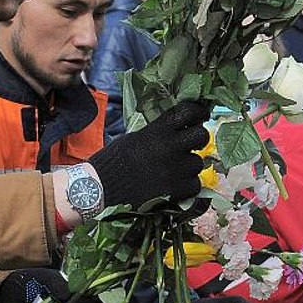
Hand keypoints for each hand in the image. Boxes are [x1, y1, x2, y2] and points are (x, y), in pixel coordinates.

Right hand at [89, 101, 209, 207]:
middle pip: (202, 135)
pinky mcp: (177, 190)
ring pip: (198, 163)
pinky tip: (175, 186)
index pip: (187, 112)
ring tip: (175, 171)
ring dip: (189, 166)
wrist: (101, 190)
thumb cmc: (112, 162)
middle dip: (199, 139)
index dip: (197, 112)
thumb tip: (174, 130)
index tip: (200, 115)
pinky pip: (195, 185)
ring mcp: (175, 169)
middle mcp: (170, 147)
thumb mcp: (133, 138)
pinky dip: (188, 186)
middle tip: (192, 145)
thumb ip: (156, 133)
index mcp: (157, 131)